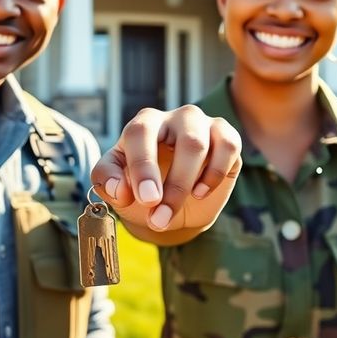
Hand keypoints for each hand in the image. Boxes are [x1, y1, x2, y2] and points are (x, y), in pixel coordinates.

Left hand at [90, 105, 241, 240]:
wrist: (172, 205)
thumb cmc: (142, 189)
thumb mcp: (117, 187)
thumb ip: (108, 182)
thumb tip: (119, 189)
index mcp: (143, 124)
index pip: (141, 133)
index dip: (144, 166)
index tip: (147, 200)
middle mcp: (174, 119)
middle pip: (183, 140)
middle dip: (174, 184)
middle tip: (160, 218)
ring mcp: (202, 125)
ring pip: (202, 145)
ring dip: (188, 185)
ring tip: (174, 211)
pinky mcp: (226, 137)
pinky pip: (228, 146)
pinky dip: (215, 173)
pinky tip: (200, 192)